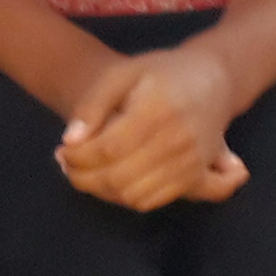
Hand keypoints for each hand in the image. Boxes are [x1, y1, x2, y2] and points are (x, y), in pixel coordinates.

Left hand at [56, 46, 251, 212]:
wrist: (213, 81)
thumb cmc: (161, 73)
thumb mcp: (123, 73)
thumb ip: (92, 104)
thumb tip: (69, 140)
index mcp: (158, 110)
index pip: (108, 149)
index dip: (77, 157)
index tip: (61, 150)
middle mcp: (178, 142)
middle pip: (119, 178)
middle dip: (83, 177)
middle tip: (67, 163)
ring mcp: (190, 164)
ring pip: (132, 196)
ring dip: (101, 191)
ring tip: (86, 171)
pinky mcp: (196, 179)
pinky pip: (152, 201)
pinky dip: (124, 197)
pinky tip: (112, 178)